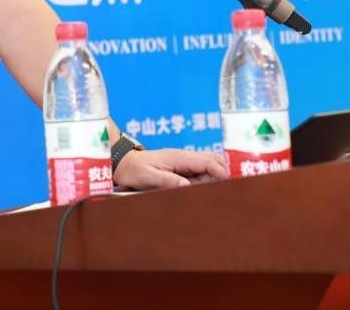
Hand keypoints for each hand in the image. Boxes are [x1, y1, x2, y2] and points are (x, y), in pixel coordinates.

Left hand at [112, 148, 227, 190]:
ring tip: (203, 193)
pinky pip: (200, 171)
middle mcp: (184, 157)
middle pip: (213, 160)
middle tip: (216, 192)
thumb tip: (186, 186)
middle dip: (220, 174)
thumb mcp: (147, 177)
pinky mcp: (181, 167)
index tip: (226, 185)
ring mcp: (183, 161)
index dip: (219, 172)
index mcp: (178, 157)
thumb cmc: (134, 169)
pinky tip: (198, 190)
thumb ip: (167, 181)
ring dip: (212, 178)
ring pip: (209, 166)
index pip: (207, 161)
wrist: (124, 163)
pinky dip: (204, 179)